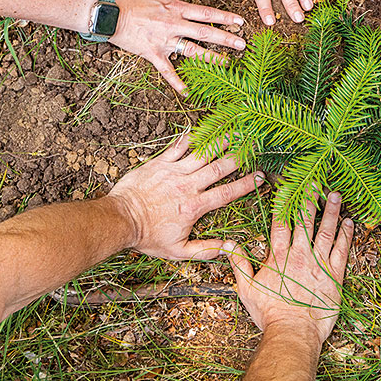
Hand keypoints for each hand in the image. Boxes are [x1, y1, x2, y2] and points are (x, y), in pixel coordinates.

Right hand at [110, 0, 245, 92]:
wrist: (109, 12)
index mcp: (176, 8)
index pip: (206, 13)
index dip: (225, 17)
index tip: (241, 21)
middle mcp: (174, 25)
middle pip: (205, 33)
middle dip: (226, 39)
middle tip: (243, 45)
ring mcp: (164, 40)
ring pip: (192, 51)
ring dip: (211, 58)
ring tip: (227, 64)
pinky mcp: (153, 53)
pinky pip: (167, 70)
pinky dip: (177, 82)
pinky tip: (188, 92)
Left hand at [111, 133, 263, 259]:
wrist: (119, 220)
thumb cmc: (147, 237)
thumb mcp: (178, 251)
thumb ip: (206, 249)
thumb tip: (229, 249)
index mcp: (194, 207)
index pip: (227, 193)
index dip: (246, 184)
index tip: (261, 177)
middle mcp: (187, 186)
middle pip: (219, 168)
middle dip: (238, 157)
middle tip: (253, 146)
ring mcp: (173, 172)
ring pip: (202, 154)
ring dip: (219, 142)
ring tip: (234, 132)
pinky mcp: (158, 163)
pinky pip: (177, 147)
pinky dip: (190, 137)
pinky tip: (200, 129)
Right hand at [225, 192, 353, 343]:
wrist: (293, 332)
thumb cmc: (270, 313)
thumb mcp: (247, 288)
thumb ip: (239, 263)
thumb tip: (228, 244)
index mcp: (278, 256)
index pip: (280, 222)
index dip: (284, 203)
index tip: (287, 187)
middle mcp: (300, 254)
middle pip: (304, 221)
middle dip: (308, 199)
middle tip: (313, 182)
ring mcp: (318, 263)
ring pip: (326, 231)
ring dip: (330, 211)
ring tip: (335, 194)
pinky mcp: (334, 275)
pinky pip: (342, 250)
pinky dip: (346, 235)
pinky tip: (349, 222)